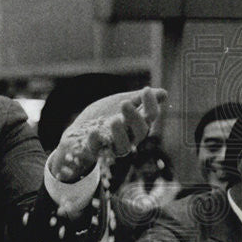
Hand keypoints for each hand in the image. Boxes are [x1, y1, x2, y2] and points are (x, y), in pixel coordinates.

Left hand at [49, 87, 166, 182]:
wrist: (78, 131)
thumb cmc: (103, 116)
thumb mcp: (119, 102)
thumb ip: (138, 99)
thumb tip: (164, 93)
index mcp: (137, 125)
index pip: (150, 117)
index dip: (151, 104)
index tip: (146, 90)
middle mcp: (129, 139)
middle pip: (139, 132)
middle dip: (134, 118)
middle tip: (124, 103)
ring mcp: (112, 147)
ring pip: (123, 147)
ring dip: (120, 133)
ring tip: (114, 120)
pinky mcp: (94, 152)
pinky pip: (96, 149)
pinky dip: (95, 141)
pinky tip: (93, 131)